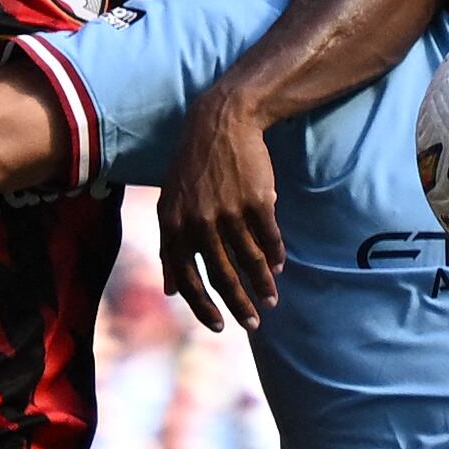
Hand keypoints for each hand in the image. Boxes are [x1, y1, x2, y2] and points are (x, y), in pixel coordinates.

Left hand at [157, 86, 279, 332]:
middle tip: (253, 323)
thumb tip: (168, 291)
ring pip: (250, 261)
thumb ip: (168, 247)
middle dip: (239, 305)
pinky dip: (276, 256)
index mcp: (174, 225)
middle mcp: (200, 222)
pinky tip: (279, 266)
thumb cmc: (192, 166)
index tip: (219, 326)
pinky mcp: (257, 201)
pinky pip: (270, 239)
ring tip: (271, 299)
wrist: (220, 122)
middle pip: (222, 276)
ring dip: (263, 285)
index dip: (203, 307)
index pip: (187, 279)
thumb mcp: (169, 203)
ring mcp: (229, 212)